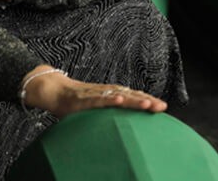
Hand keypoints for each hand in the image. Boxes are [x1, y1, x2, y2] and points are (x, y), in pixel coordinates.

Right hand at [21, 65, 167, 117]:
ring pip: (118, 96)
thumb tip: (120, 126)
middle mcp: (107, 92)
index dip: (148, 101)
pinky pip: (98, 99)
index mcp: (111, 94)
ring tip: (147, 104)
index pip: (134, 97)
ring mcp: (96, 93)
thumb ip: (108, 114)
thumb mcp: (95, 108)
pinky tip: (120, 100)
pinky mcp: (83, 98)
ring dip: (133, 100)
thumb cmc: (76, 101)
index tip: (163, 107)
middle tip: (162, 107)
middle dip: (147, 101)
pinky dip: (109, 99)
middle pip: (130, 95)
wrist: (54, 90)